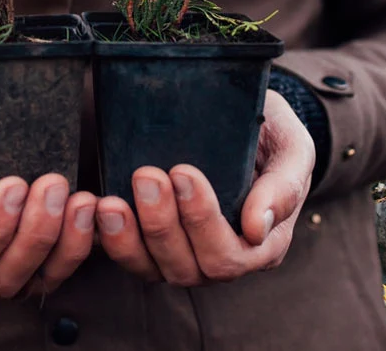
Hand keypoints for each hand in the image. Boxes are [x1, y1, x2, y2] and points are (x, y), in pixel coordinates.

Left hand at [96, 90, 314, 285]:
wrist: (238, 117)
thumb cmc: (270, 134)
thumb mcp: (292, 146)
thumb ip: (285, 184)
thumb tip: (257, 228)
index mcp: (261, 244)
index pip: (229, 255)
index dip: (202, 220)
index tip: (182, 171)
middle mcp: (221, 259)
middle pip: (188, 266)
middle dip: (163, 224)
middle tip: (146, 175)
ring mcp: (182, 255)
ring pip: (151, 268)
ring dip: (128, 238)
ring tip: (110, 201)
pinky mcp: (149, 244)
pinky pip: (125, 256)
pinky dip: (107, 238)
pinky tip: (94, 208)